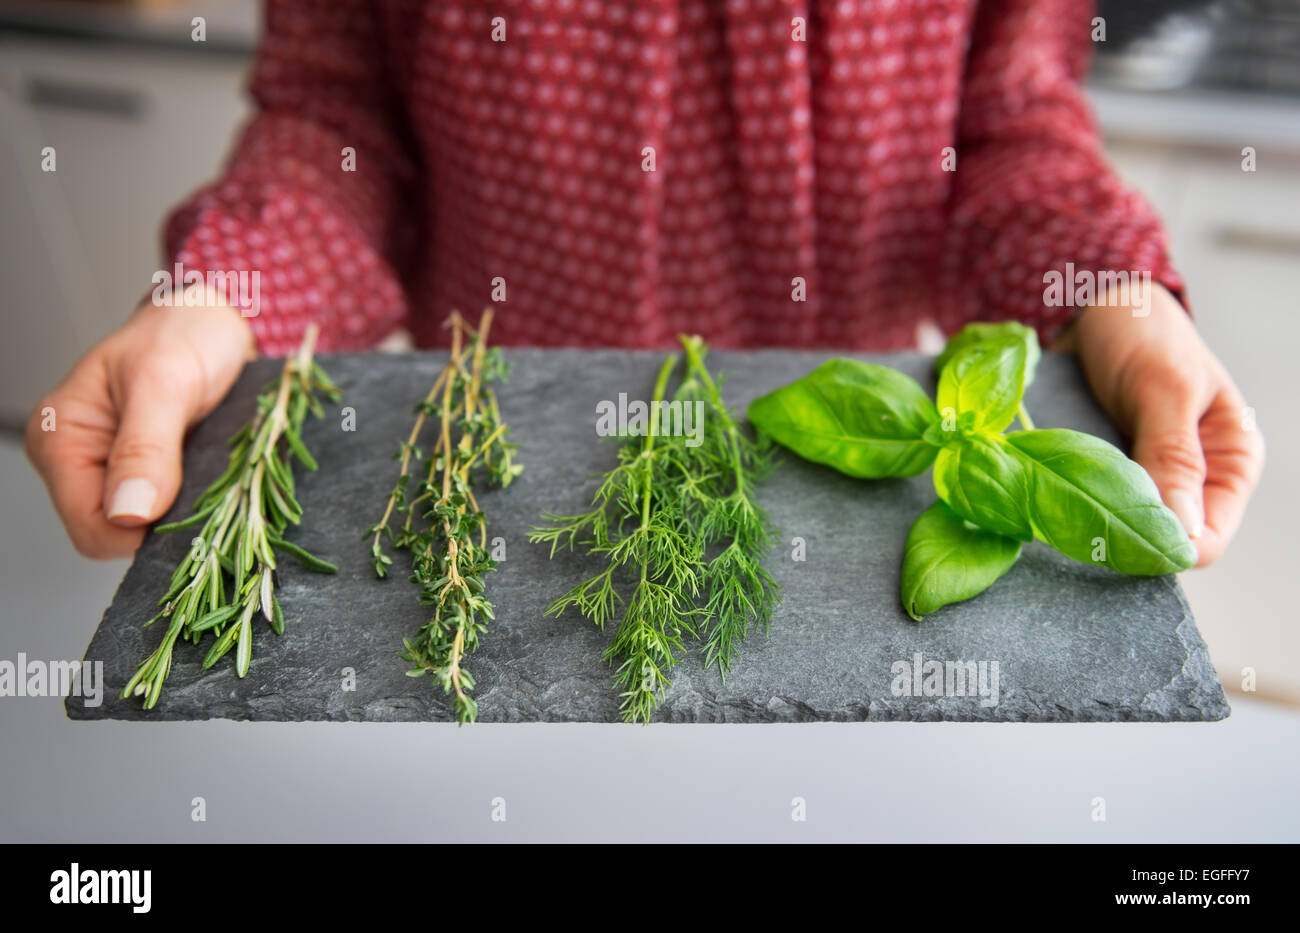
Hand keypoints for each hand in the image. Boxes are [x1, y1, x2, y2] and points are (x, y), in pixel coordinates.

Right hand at [24, 293, 255, 558]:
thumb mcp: (164, 380)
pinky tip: (215, 478)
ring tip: (214, 475)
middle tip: (211, 486)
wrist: (215, 316)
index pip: (91, 528)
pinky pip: (170, 510)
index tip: (191, 509)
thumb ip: (145, 447)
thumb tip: (129, 513)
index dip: (141, 532)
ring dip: (186, 512)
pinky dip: (196, 501)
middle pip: (117, 535)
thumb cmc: (183, 332)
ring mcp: (113, 470)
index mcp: (61, 439)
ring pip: (147, 528)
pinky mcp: (148, 473)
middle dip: (165, 522)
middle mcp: (80, 462)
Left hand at [1069, 283, 1263, 566]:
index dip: (1166, 548)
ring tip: (1056, 503)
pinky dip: (1072, 500)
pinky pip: (1094, 500)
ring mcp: (1149, 474)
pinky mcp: (1108, 467)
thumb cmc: (1143, 333)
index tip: (1115, 539)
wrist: (1094, 301)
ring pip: (1125, 524)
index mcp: (1231, 460)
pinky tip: (1047, 493)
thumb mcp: (1164, 389)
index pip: (1207, 538)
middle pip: (1164, 539)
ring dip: (1092, 519)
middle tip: (1073, 520)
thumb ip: (1172, 455)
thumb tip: (1180, 533)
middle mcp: (1195, 477)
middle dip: (1123, 536)